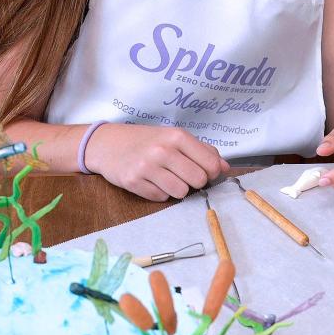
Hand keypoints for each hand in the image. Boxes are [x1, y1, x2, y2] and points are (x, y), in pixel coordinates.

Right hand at [85, 124, 227, 201]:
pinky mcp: (134, 182)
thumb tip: (225, 168)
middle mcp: (162, 151)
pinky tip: (151, 180)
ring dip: (177, 189)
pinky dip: (160, 192)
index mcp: (177, 136)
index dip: (211, 172)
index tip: (203, 171)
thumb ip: (202, 151)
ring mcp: (147, 167)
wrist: (108, 143)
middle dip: (194, 182)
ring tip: (166, 177)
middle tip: (183, 175)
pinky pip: (161, 198)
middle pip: (197, 181)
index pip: (210, 164)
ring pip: (181, 192)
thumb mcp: (174, 137)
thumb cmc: (146, 140)